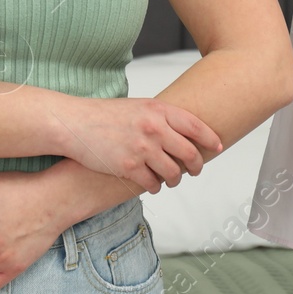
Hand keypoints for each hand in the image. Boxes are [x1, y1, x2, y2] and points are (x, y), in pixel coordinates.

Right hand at [53, 94, 222, 194]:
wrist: (75, 124)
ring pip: (173, 173)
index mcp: (158, 110)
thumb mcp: (138, 107)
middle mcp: (154, 129)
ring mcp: (142, 149)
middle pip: (189, 153)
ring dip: (175, 180)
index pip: (195, 126)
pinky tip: (153, 185)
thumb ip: (160, 117)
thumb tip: (181, 131)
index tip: (217, 147)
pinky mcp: (129, 167)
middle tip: (195, 170)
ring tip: (172, 180)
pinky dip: (156, 187)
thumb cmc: (105, 115)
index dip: (210, 138)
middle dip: (196, 166)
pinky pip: (153, 183)